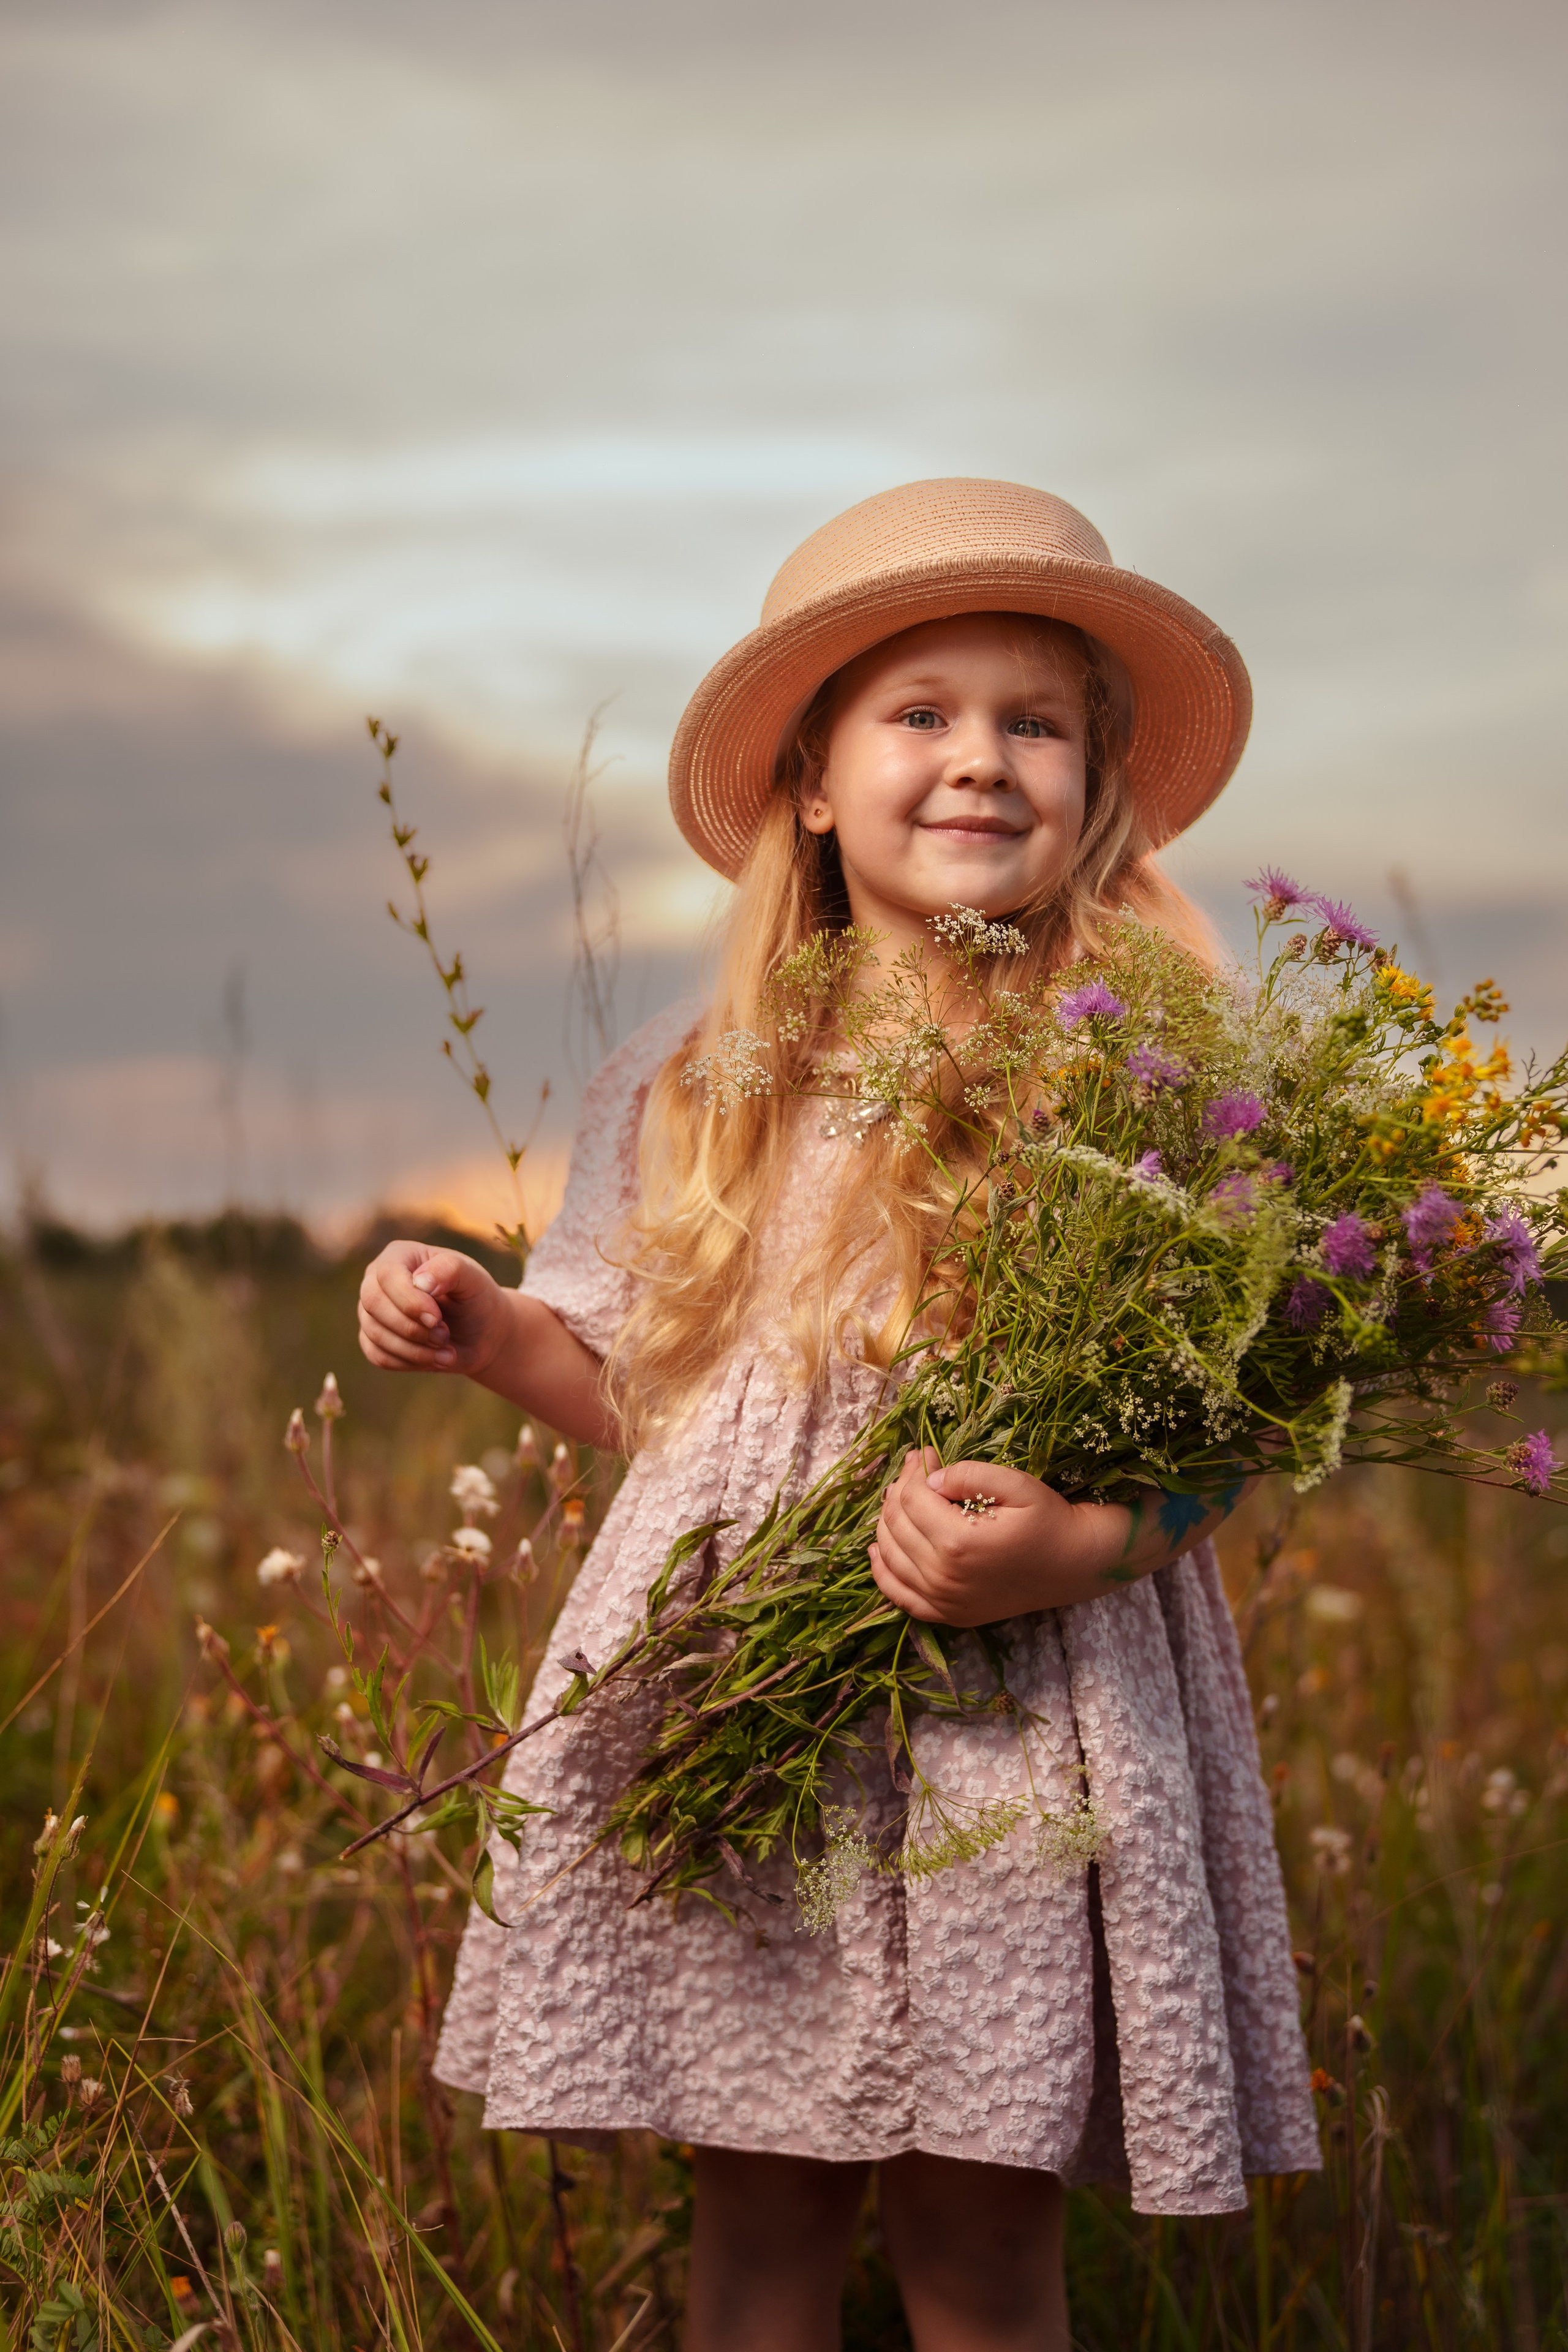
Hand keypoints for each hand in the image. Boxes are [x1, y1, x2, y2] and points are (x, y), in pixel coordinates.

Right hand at [357, 1240, 508, 1377]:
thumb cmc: (475, 1298)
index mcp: (400, 1255)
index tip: (437, 1319)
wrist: (480, 1333)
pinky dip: (409, 1362)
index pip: (387, 1274)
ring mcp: (372, 1311)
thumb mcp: (473, 1279)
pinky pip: (378, 1356)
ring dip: (415, 1350)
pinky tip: (435, 1359)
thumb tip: (420, 1282)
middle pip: (372, 1303)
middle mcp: (378, 1280)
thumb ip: (449, 1270)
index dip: (409, 1301)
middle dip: (411, 1327)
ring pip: (375, 1334)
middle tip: (444, 1335)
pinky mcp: (373, 1340)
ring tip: (447, 1351)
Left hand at [869, 1448, 1148, 1625]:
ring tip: (902, 1497)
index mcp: (959, 1542)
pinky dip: (883, 1570)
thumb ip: (969, 1475)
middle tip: (915, 1469)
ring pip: (890, 1554)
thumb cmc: (1048, 1520)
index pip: (912, 1497)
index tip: (924, 1453)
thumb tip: (929, 1478)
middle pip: (896, 1523)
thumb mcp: (1016, 1484)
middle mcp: (943, 1576)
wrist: (1074, 1565)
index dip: (913, 1470)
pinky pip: (898, 1594)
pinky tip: (880, 1548)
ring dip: (887, 1521)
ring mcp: (943, 1600)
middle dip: (899, 1489)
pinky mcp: (948, 1615)